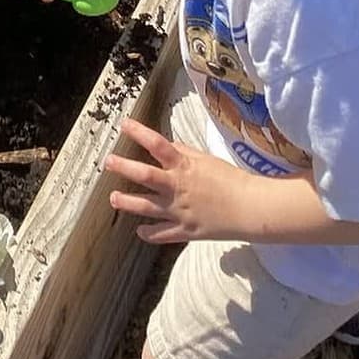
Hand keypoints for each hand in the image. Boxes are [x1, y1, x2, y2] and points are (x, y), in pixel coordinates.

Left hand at [104, 117, 250, 242]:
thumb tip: (168, 146)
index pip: (158, 144)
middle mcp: (177, 187)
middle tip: (108, 162)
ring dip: (127, 203)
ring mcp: (179, 211)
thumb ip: (184, 153)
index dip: (139, 132)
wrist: (250, 209)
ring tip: (113, 198)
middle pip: (145, 175)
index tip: (124, 124)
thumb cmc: (231, 180)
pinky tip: (139, 231)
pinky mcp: (185, 231)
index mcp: (184, 166)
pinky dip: (149, 234)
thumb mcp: (206, 159)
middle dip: (124, 168)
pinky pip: (162, 234)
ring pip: (146, 207)